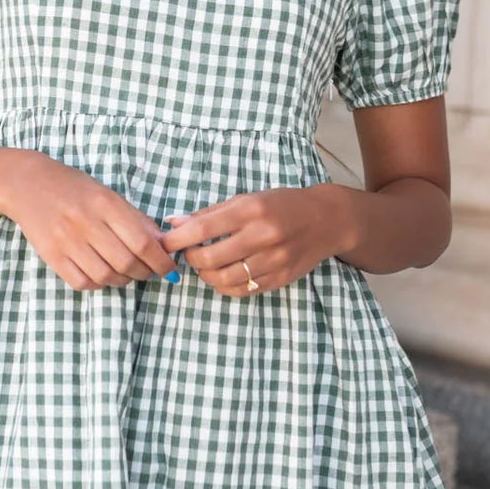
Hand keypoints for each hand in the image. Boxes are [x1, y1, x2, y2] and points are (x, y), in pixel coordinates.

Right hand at [2, 153, 179, 290]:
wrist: (27, 185)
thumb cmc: (74, 189)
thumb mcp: (108, 195)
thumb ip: (135, 219)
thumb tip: (163, 244)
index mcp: (105, 204)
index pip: (143, 242)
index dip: (161, 261)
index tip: (169, 269)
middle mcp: (86, 222)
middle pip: (126, 262)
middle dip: (144, 273)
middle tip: (148, 272)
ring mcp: (67, 241)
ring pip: (106, 276)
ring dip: (123, 281)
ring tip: (126, 274)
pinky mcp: (51, 255)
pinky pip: (82, 281)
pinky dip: (98, 284)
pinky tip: (102, 275)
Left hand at [158, 186, 346, 296]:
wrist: (326, 220)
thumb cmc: (282, 205)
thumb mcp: (248, 199)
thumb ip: (210, 213)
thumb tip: (173, 223)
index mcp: (251, 210)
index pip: (203, 228)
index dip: (177, 239)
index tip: (163, 243)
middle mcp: (262, 236)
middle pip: (209, 258)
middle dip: (190, 259)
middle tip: (188, 253)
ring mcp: (272, 260)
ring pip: (223, 279)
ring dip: (205, 275)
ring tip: (204, 265)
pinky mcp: (279, 278)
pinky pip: (241, 290)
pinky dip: (224, 286)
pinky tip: (222, 275)